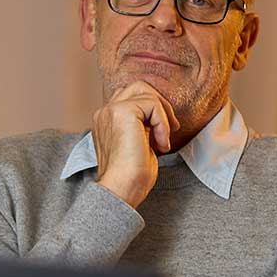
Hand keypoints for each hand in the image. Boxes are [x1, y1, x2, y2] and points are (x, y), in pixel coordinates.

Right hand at [92, 81, 179, 207]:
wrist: (122, 189)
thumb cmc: (132, 175)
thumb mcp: (139, 143)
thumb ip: (143, 126)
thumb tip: (161, 115)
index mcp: (106, 119)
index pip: (132, 97)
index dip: (153, 110)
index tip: (163, 133)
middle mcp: (105, 112)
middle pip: (139, 87)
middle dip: (160, 105)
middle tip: (171, 129)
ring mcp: (111, 110)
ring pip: (147, 92)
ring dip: (163, 115)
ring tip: (164, 140)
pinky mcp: (122, 112)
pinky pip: (153, 104)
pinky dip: (163, 123)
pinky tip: (161, 144)